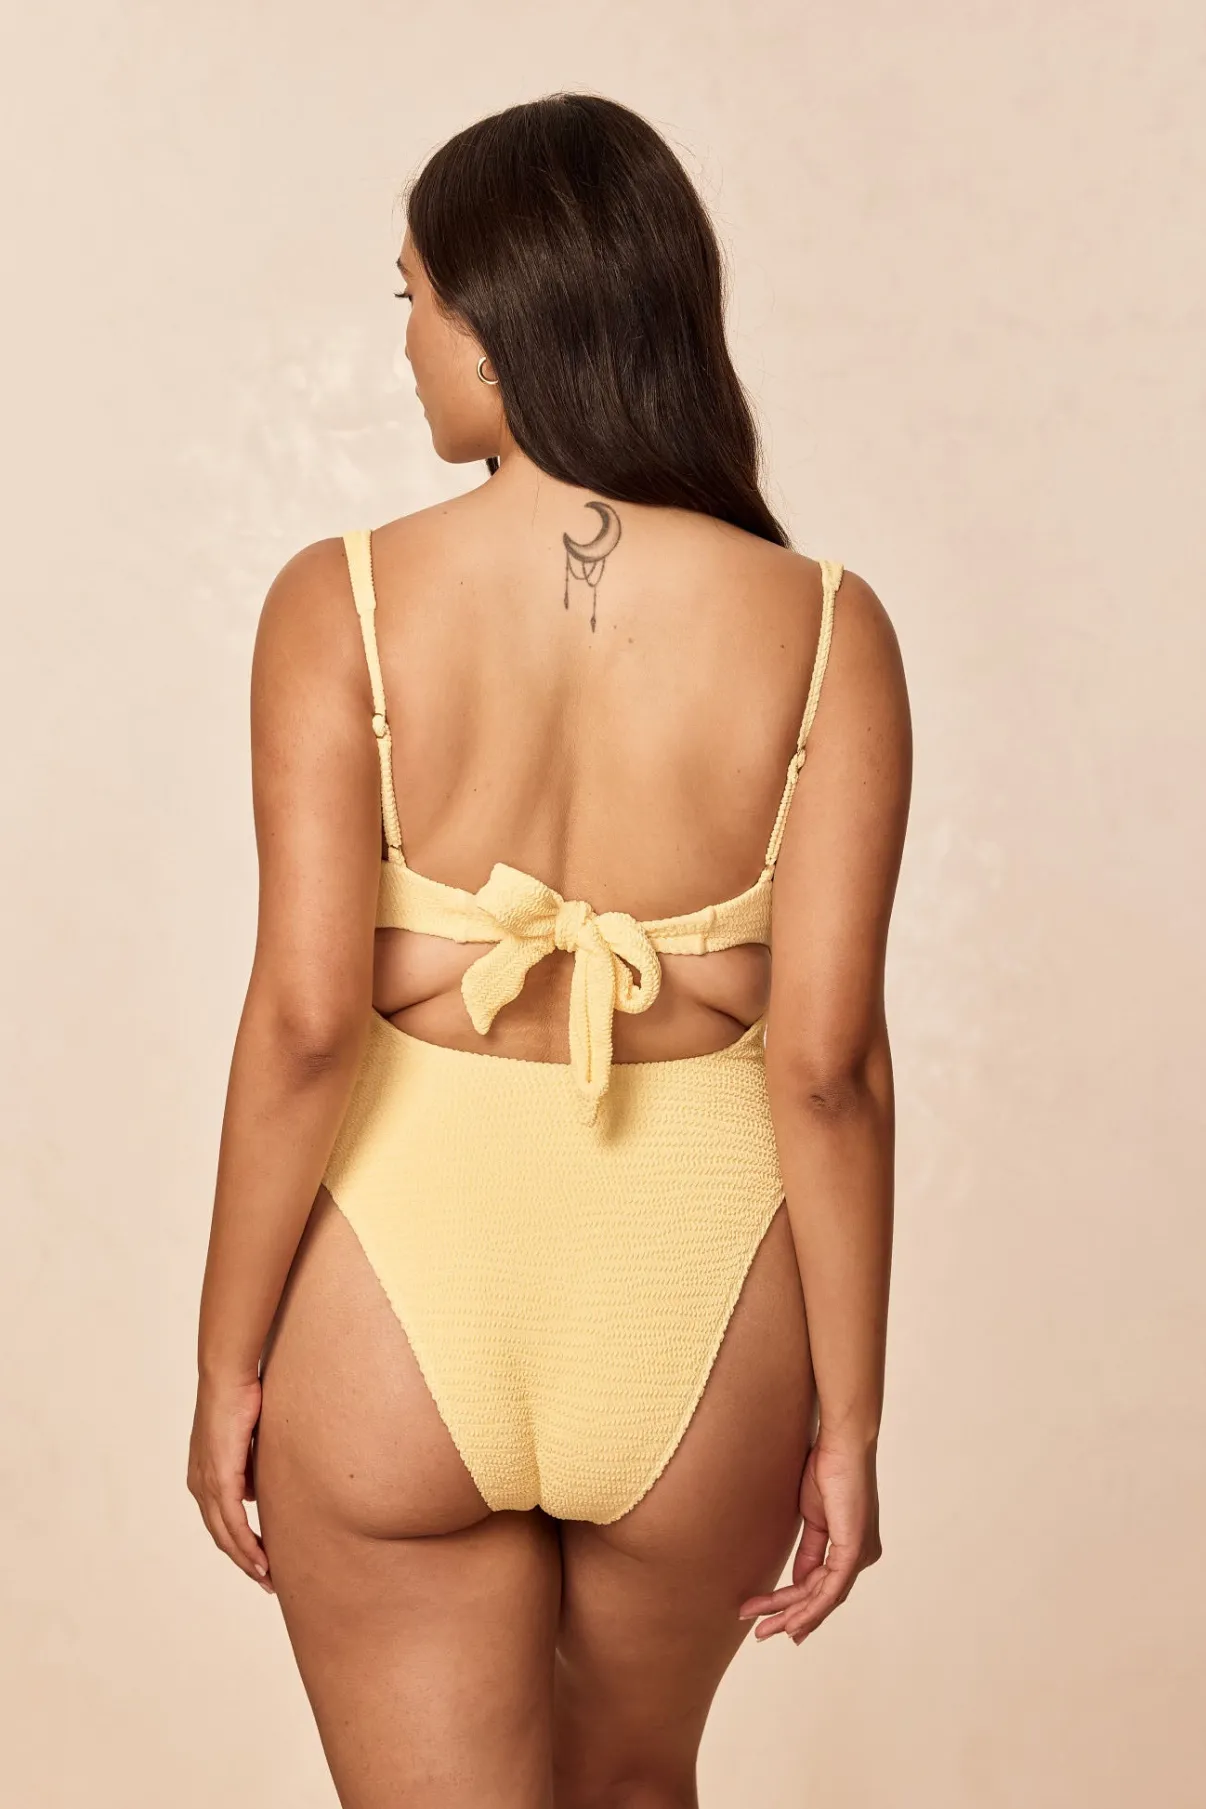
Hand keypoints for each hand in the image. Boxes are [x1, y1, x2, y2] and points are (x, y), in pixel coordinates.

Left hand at [187, 1373, 273, 1592]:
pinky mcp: (219, 1478)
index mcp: (203, 1475)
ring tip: (267, 1578)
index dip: (238, 1543)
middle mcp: (199, 1484)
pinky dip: (247, 1545)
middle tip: (266, 1581)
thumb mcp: (245, 1439)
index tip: (259, 1560)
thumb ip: (247, 1467)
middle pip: (220, 1535)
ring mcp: (207, 1483)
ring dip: (247, 1560)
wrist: (227, 1375)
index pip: (220, 1520)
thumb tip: (253, 1492)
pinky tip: (260, 1560)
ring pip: (226, 1535)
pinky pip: (233, 1522)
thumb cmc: (240, 1397)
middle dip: (244, 1561)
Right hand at [739, 1432, 880, 1642]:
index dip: (795, 1605)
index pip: (820, 1585)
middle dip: (788, 1617)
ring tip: (761, 1630)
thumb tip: (799, 1581)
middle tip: (759, 1634)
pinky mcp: (854, 1551)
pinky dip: (810, 1609)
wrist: (842, 1444)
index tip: (771, 1619)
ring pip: (823, 1600)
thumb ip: (810, 1551)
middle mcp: (861, 1557)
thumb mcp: (813, 1517)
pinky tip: (791, 1622)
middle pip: (820, 1598)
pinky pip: (830, 1590)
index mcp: (852, 1547)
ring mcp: (860, 1556)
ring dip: (791, 1617)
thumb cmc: (829, 1468)